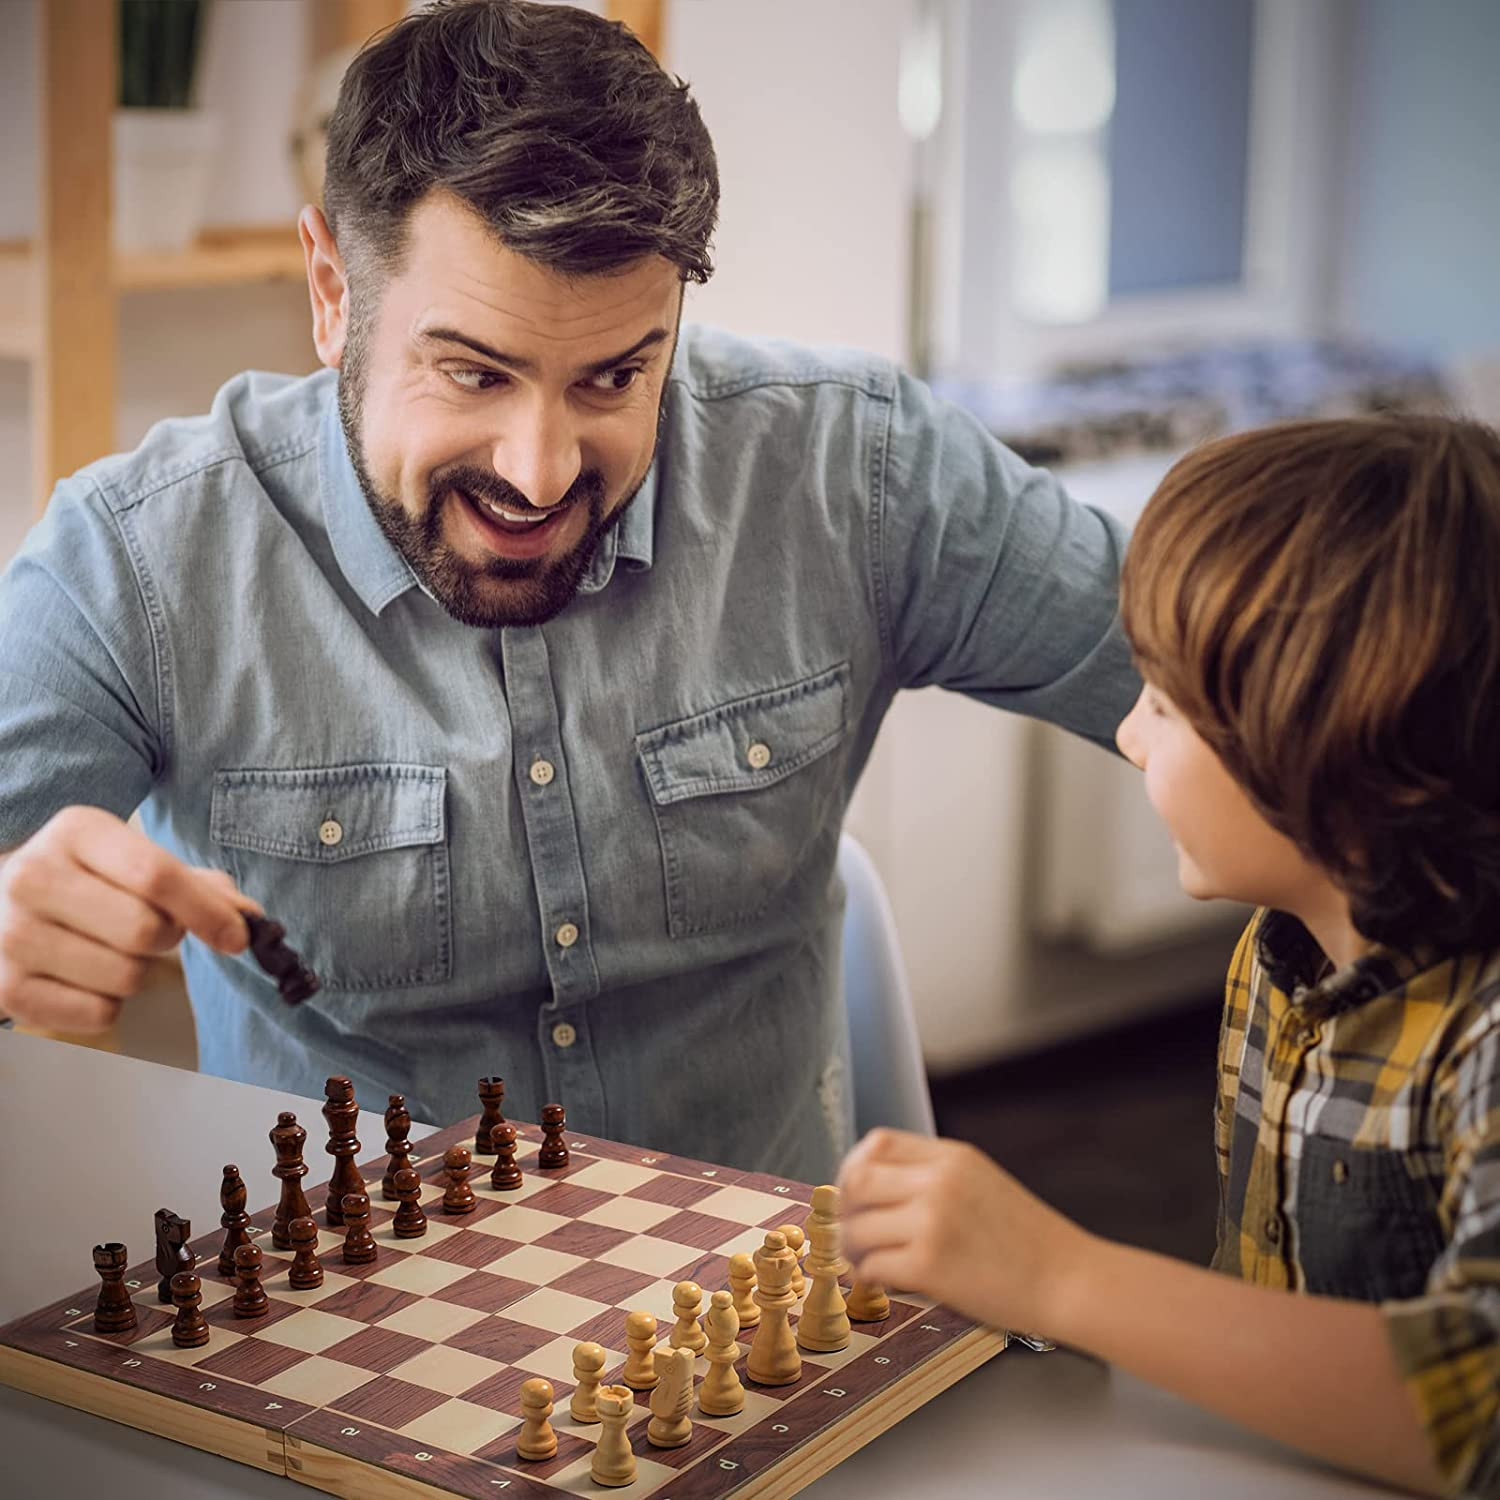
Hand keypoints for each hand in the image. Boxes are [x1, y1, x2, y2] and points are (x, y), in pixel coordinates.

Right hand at [0, 806, 259, 1031]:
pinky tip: (85, 977)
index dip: (208, 912)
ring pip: (125, 976)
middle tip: (153, 931)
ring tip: (110, 949)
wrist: (2, 904)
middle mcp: (32, 876)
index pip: (156, 875)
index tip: (237, 937)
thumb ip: (199, 886)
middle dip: (167, 937)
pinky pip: (98, 1013)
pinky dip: (108, 1003)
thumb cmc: (90, 880)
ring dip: (138, 972)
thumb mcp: (136, 860)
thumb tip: (249, 919)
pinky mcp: (4, 988)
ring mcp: (10, 934)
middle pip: (144, 930)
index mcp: (76, 831)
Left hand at [837, 1128, 1097, 1336]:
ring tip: (866, 1261)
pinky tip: (883, 1281)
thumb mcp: (983, 1182)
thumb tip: (879, 1188)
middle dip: (845, 1208)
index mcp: (953, 1157)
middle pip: (858, 1180)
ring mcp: (933, 1222)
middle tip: (850, 1231)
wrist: (1070, 1281)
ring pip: (859, 1227)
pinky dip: (870, 1276)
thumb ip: (936, 1177)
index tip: (853, 1194)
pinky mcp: (930, 1266)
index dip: (855, 1168)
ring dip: (854, 1248)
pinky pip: (874, 1266)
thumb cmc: (1029, 1242)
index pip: (877, 1143)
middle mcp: (939, 1182)